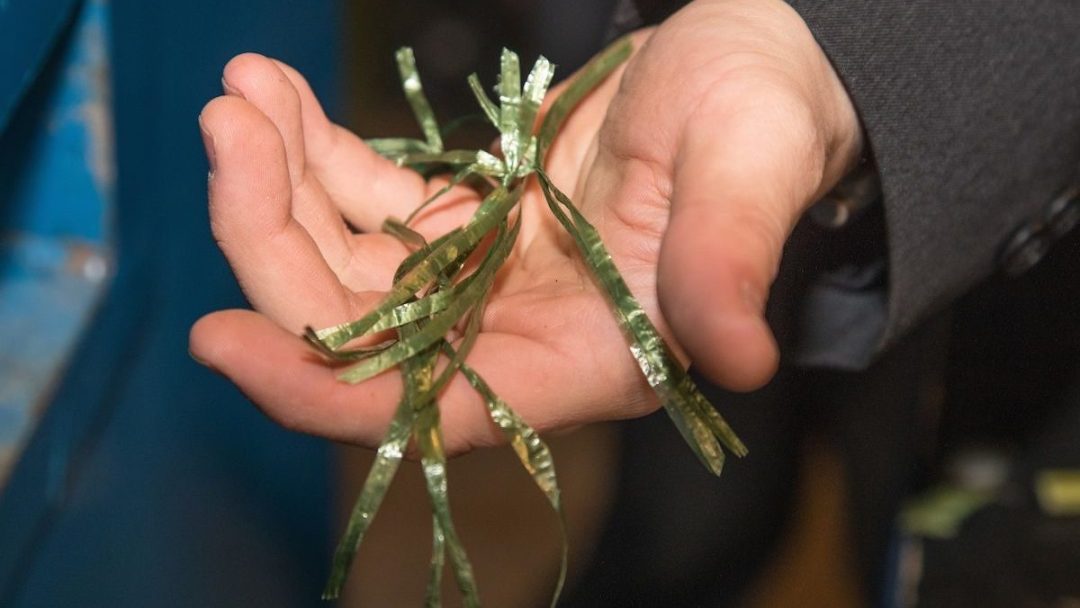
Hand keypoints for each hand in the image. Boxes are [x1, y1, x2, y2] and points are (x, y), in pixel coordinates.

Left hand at [190, 0, 860, 453]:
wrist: (749, 70)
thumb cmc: (763, 120)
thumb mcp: (751, 171)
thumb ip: (731, 259)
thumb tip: (742, 358)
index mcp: (583, 358)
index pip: (431, 412)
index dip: (322, 395)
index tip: (222, 339)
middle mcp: (516, 338)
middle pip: (357, 329)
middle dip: (272, 241)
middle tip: (227, 131)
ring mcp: (481, 281)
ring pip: (345, 263)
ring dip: (276, 185)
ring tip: (242, 94)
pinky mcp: (463, 224)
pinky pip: (364, 205)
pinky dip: (312, 154)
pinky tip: (276, 96)